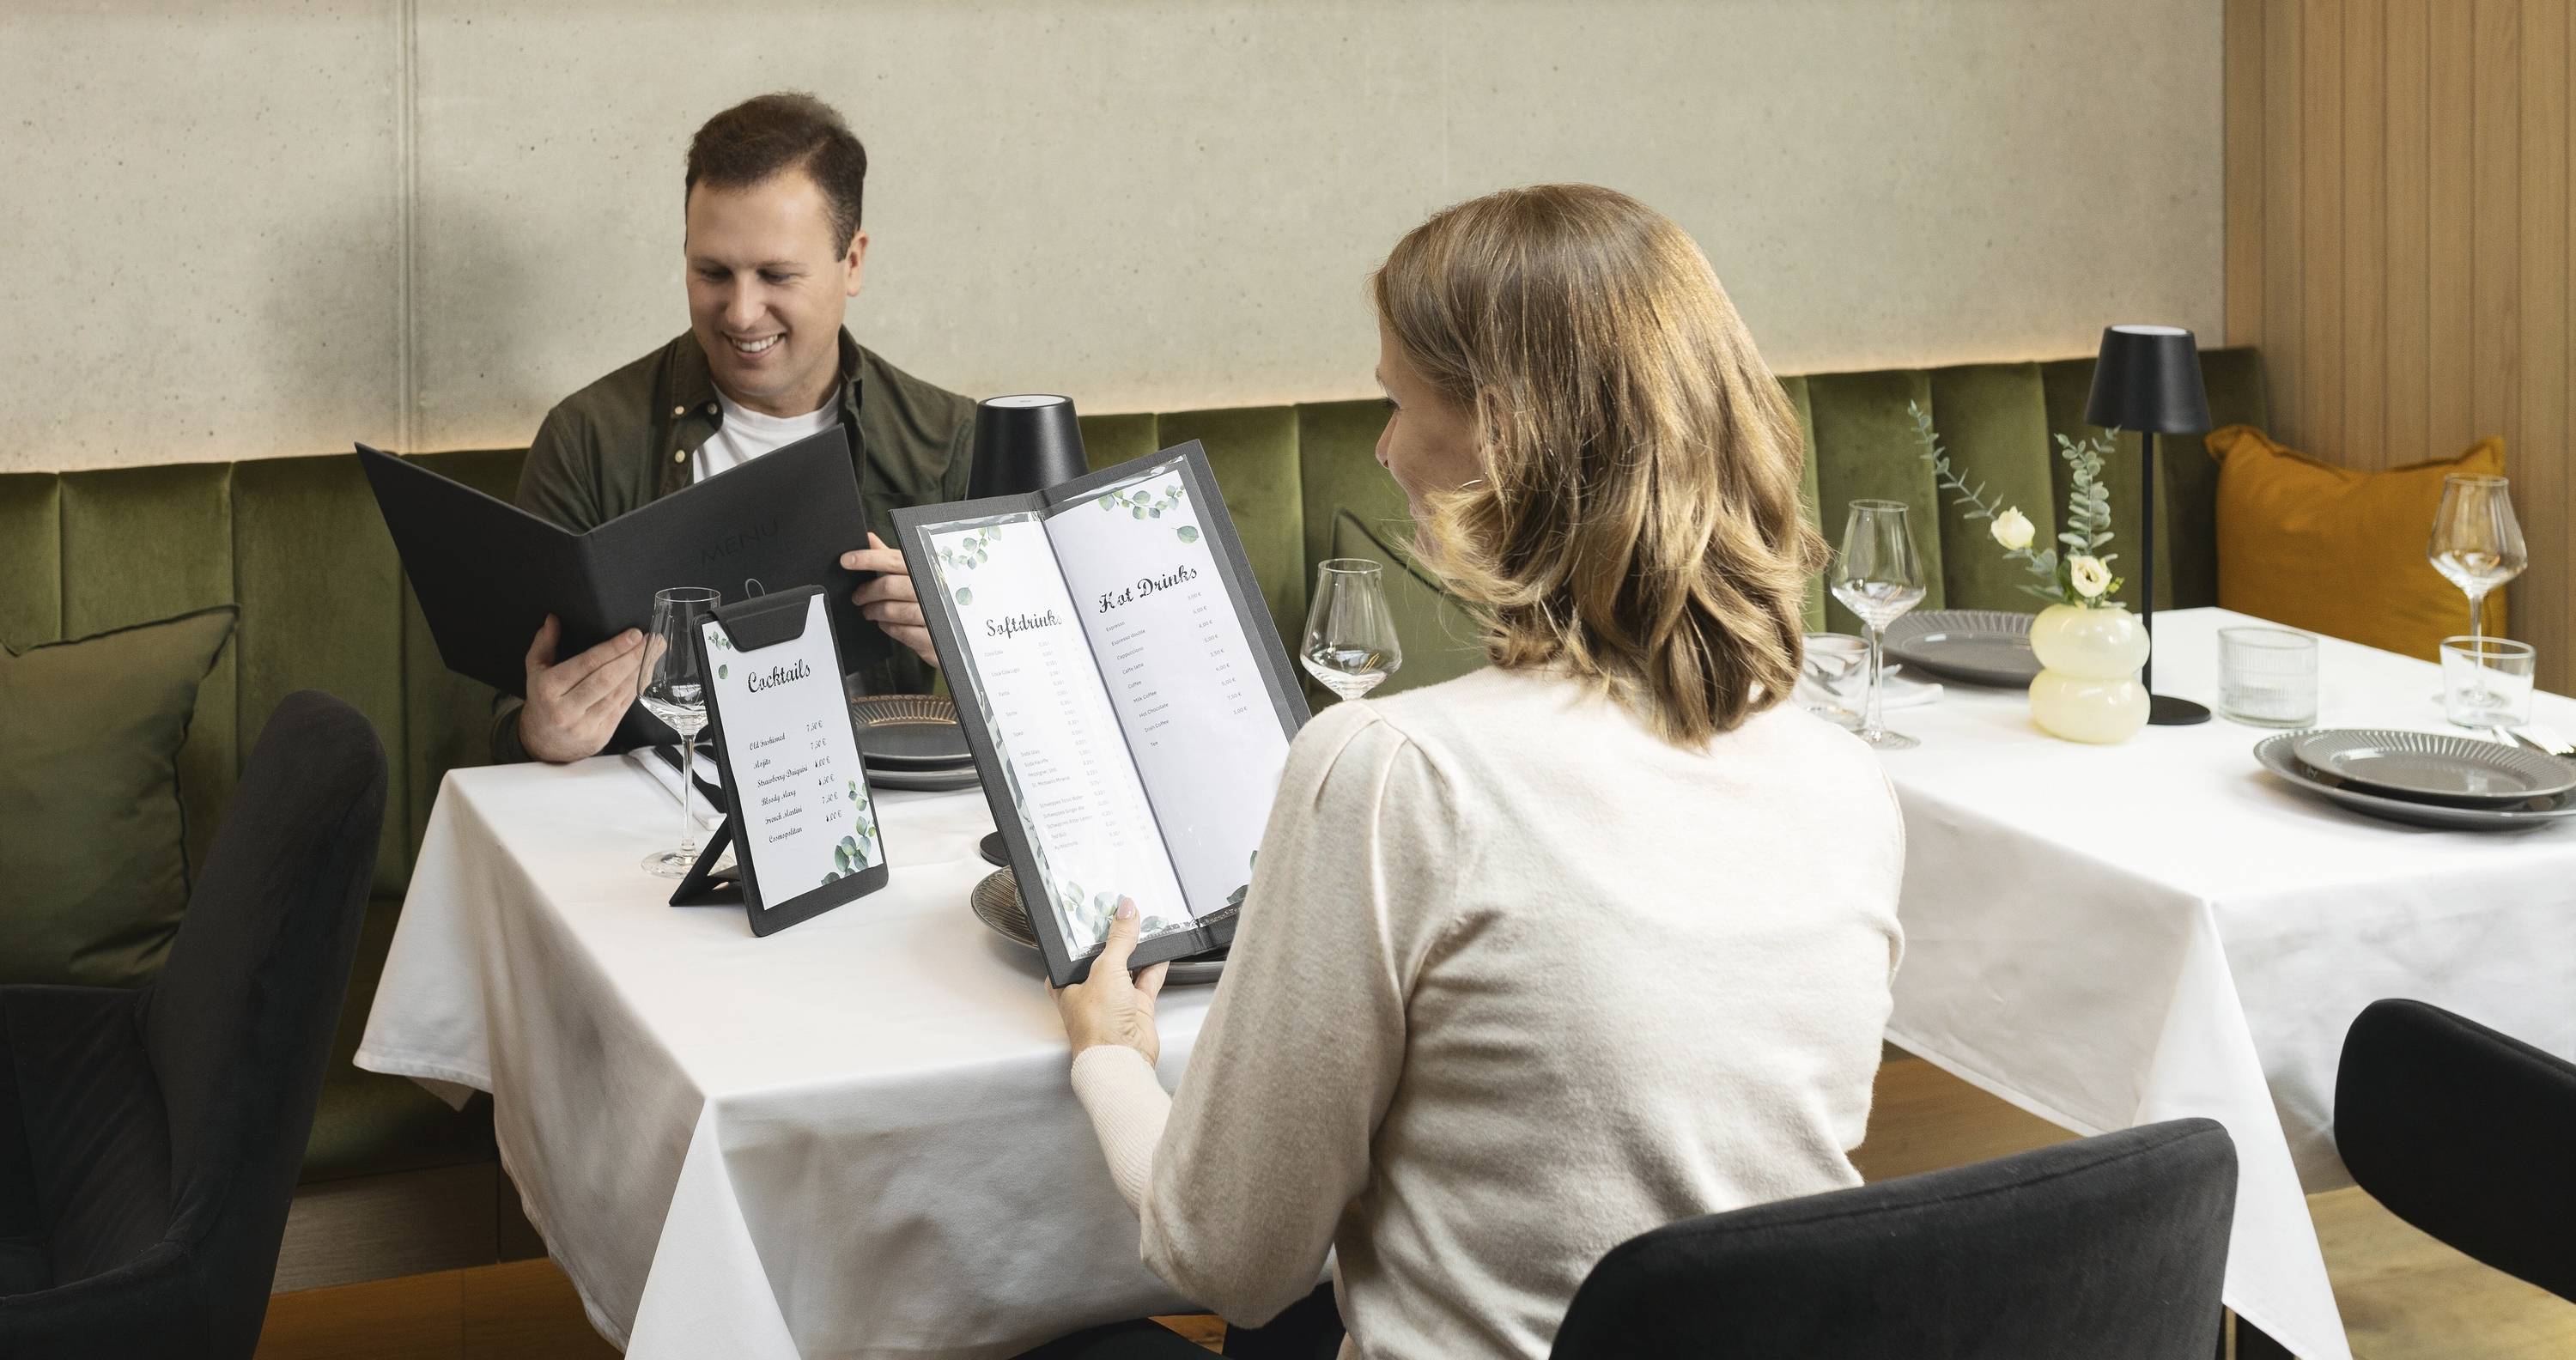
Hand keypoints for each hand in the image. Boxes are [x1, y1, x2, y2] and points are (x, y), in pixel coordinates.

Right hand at [518, 614, 643, 763]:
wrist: (544, 743)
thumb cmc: (542, 700)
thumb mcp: (535, 671)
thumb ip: (544, 644)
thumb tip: (553, 619)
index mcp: (549, 689)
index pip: (586, 664)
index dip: (613, 648)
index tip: (634, 634)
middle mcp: (566, 709)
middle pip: (606, 679)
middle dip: (632, 657)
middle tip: (651, 640)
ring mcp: (585, 725)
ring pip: (618, 694)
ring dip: (639, 671)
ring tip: (654, 652)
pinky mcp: (601, 735)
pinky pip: (623, 707)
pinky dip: (636, 688)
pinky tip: (646, 672)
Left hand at [843, 533, 937, 668]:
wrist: (963, 633)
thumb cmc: (935, 599)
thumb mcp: (916, 575)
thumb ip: (891, 558)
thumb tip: (869, 538)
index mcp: (928, 569)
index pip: (894, 559)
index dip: (868, 558)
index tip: (847, 560)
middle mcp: (934, 589)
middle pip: (889, 586)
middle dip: (867, 592)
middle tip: (858, 597)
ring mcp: (936, 614)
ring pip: (893, 611)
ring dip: (875, 611)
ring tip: (869, 612)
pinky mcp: (934, 637)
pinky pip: (902, 632)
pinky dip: (888, 627)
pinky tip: (886, 624)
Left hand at [1050, 899, 1170, 1064]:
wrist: (1121, 1058)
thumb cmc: (1097, 1026)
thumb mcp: (1105, 969)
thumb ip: (1118, 939)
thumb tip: (1126, 911)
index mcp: (1068, 983)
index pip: (1075, 951)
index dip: (1087, 933)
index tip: (1100, 911)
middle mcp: (1090, 991)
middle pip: (1104, 958)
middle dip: (1116, 940)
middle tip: (1126, 916)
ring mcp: (1114, 1000)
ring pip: (1128, 967)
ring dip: (1138, 951)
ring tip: (1147, 927)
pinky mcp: (1136, 1007)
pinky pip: (1147, 981)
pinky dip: (1155, 966)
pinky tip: (1162, 952)